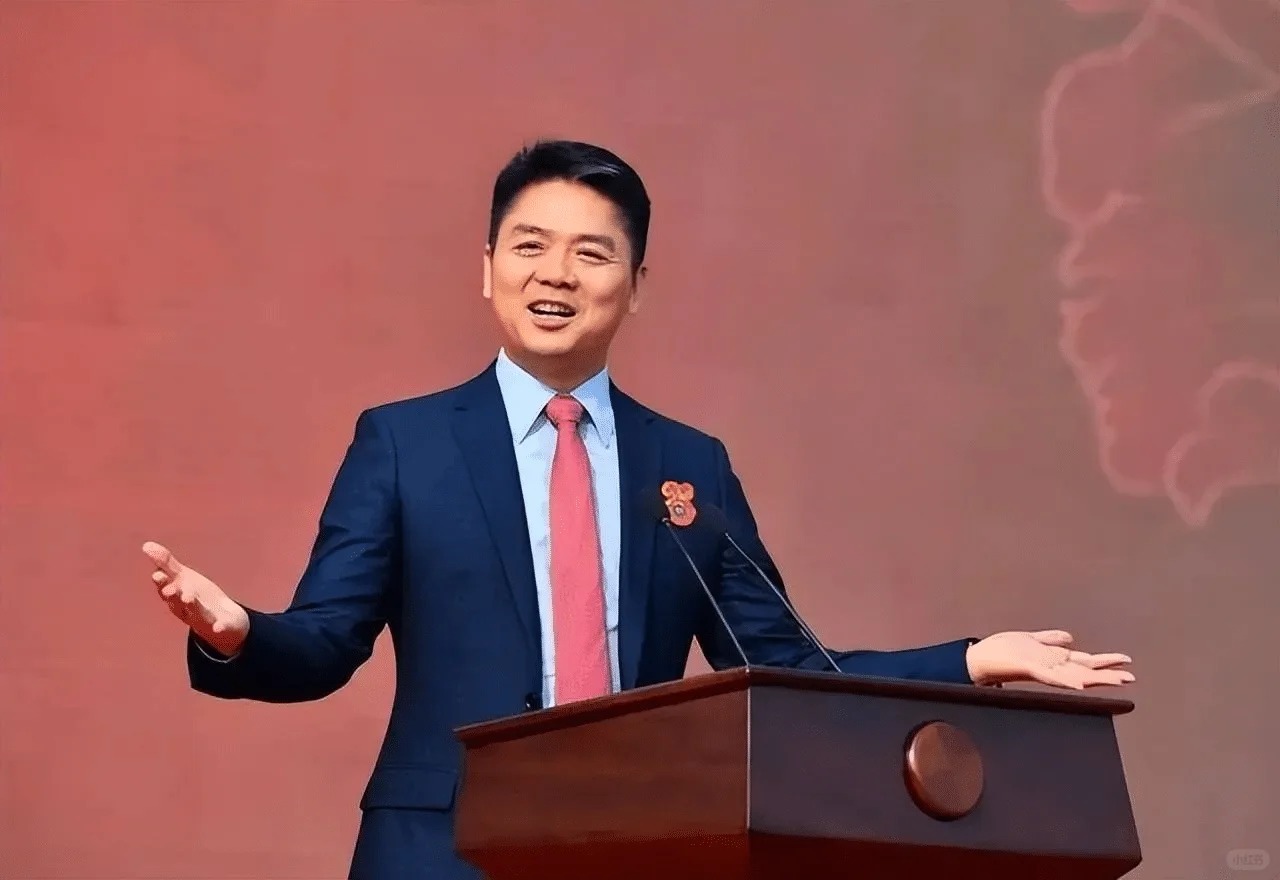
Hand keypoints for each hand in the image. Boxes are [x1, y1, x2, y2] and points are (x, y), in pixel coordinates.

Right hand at [143, 541, 249, 657]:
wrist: (224, 620)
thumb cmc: (198, 595)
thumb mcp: (183, 578)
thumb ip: (166, 563)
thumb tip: (146, 545)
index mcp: (176, 597)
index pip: (167, 588)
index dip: (162, 582)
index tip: (158, 575)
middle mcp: (187, 609)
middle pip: (178, 602)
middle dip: (174, 595)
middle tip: (169, 589)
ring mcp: (205, 618)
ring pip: (197, 613)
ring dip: (192, 606)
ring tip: (189, 598)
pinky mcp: (223, 625)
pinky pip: (221, 627)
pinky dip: (219, 627)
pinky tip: (219, 627)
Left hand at [965, 630, 1133, 689]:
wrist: (977, 659)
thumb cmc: (1001, 651)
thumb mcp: (1030, 640)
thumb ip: (1050, 639)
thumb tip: (1070, 638)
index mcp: (1053, 659)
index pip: (1085, 661)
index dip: (1105, 662)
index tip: (1127, 662)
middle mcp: (1051, 666)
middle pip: (1085, 670)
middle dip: (1108, 674)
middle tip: (1132, 677)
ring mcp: (1041, 668)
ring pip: (1074, 674)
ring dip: (1095, 678)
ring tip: (1116, 680)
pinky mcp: (1027, 668)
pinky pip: (1049, 676)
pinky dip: (1064, 680)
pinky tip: (1077, 684)